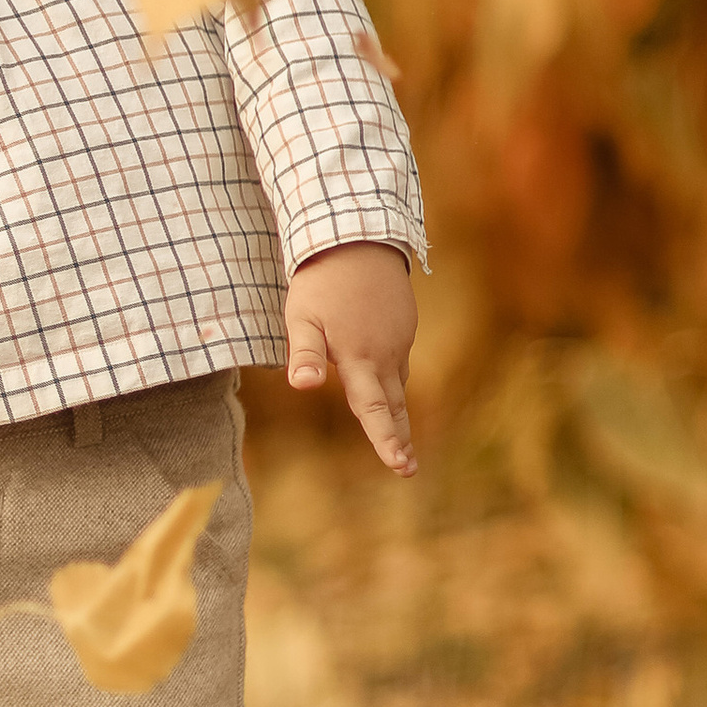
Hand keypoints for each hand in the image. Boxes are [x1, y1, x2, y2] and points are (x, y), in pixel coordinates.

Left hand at [284, 245, 417, 473]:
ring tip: (398, 434)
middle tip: (407, 468)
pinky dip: (393, 377)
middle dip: (399, 437)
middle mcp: (386, 354)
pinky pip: (399, 358)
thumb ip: (304, 353)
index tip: (400, 466)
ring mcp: (398, 338)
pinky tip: (385, 380)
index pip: (373, 410)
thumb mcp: (302, 316)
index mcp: (360, 358)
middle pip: (394, 405)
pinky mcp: (403, 323)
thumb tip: (300, 386)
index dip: (386, 440)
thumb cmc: (322, 280)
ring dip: (398, 410)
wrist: (357, 238)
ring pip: (397, 382)